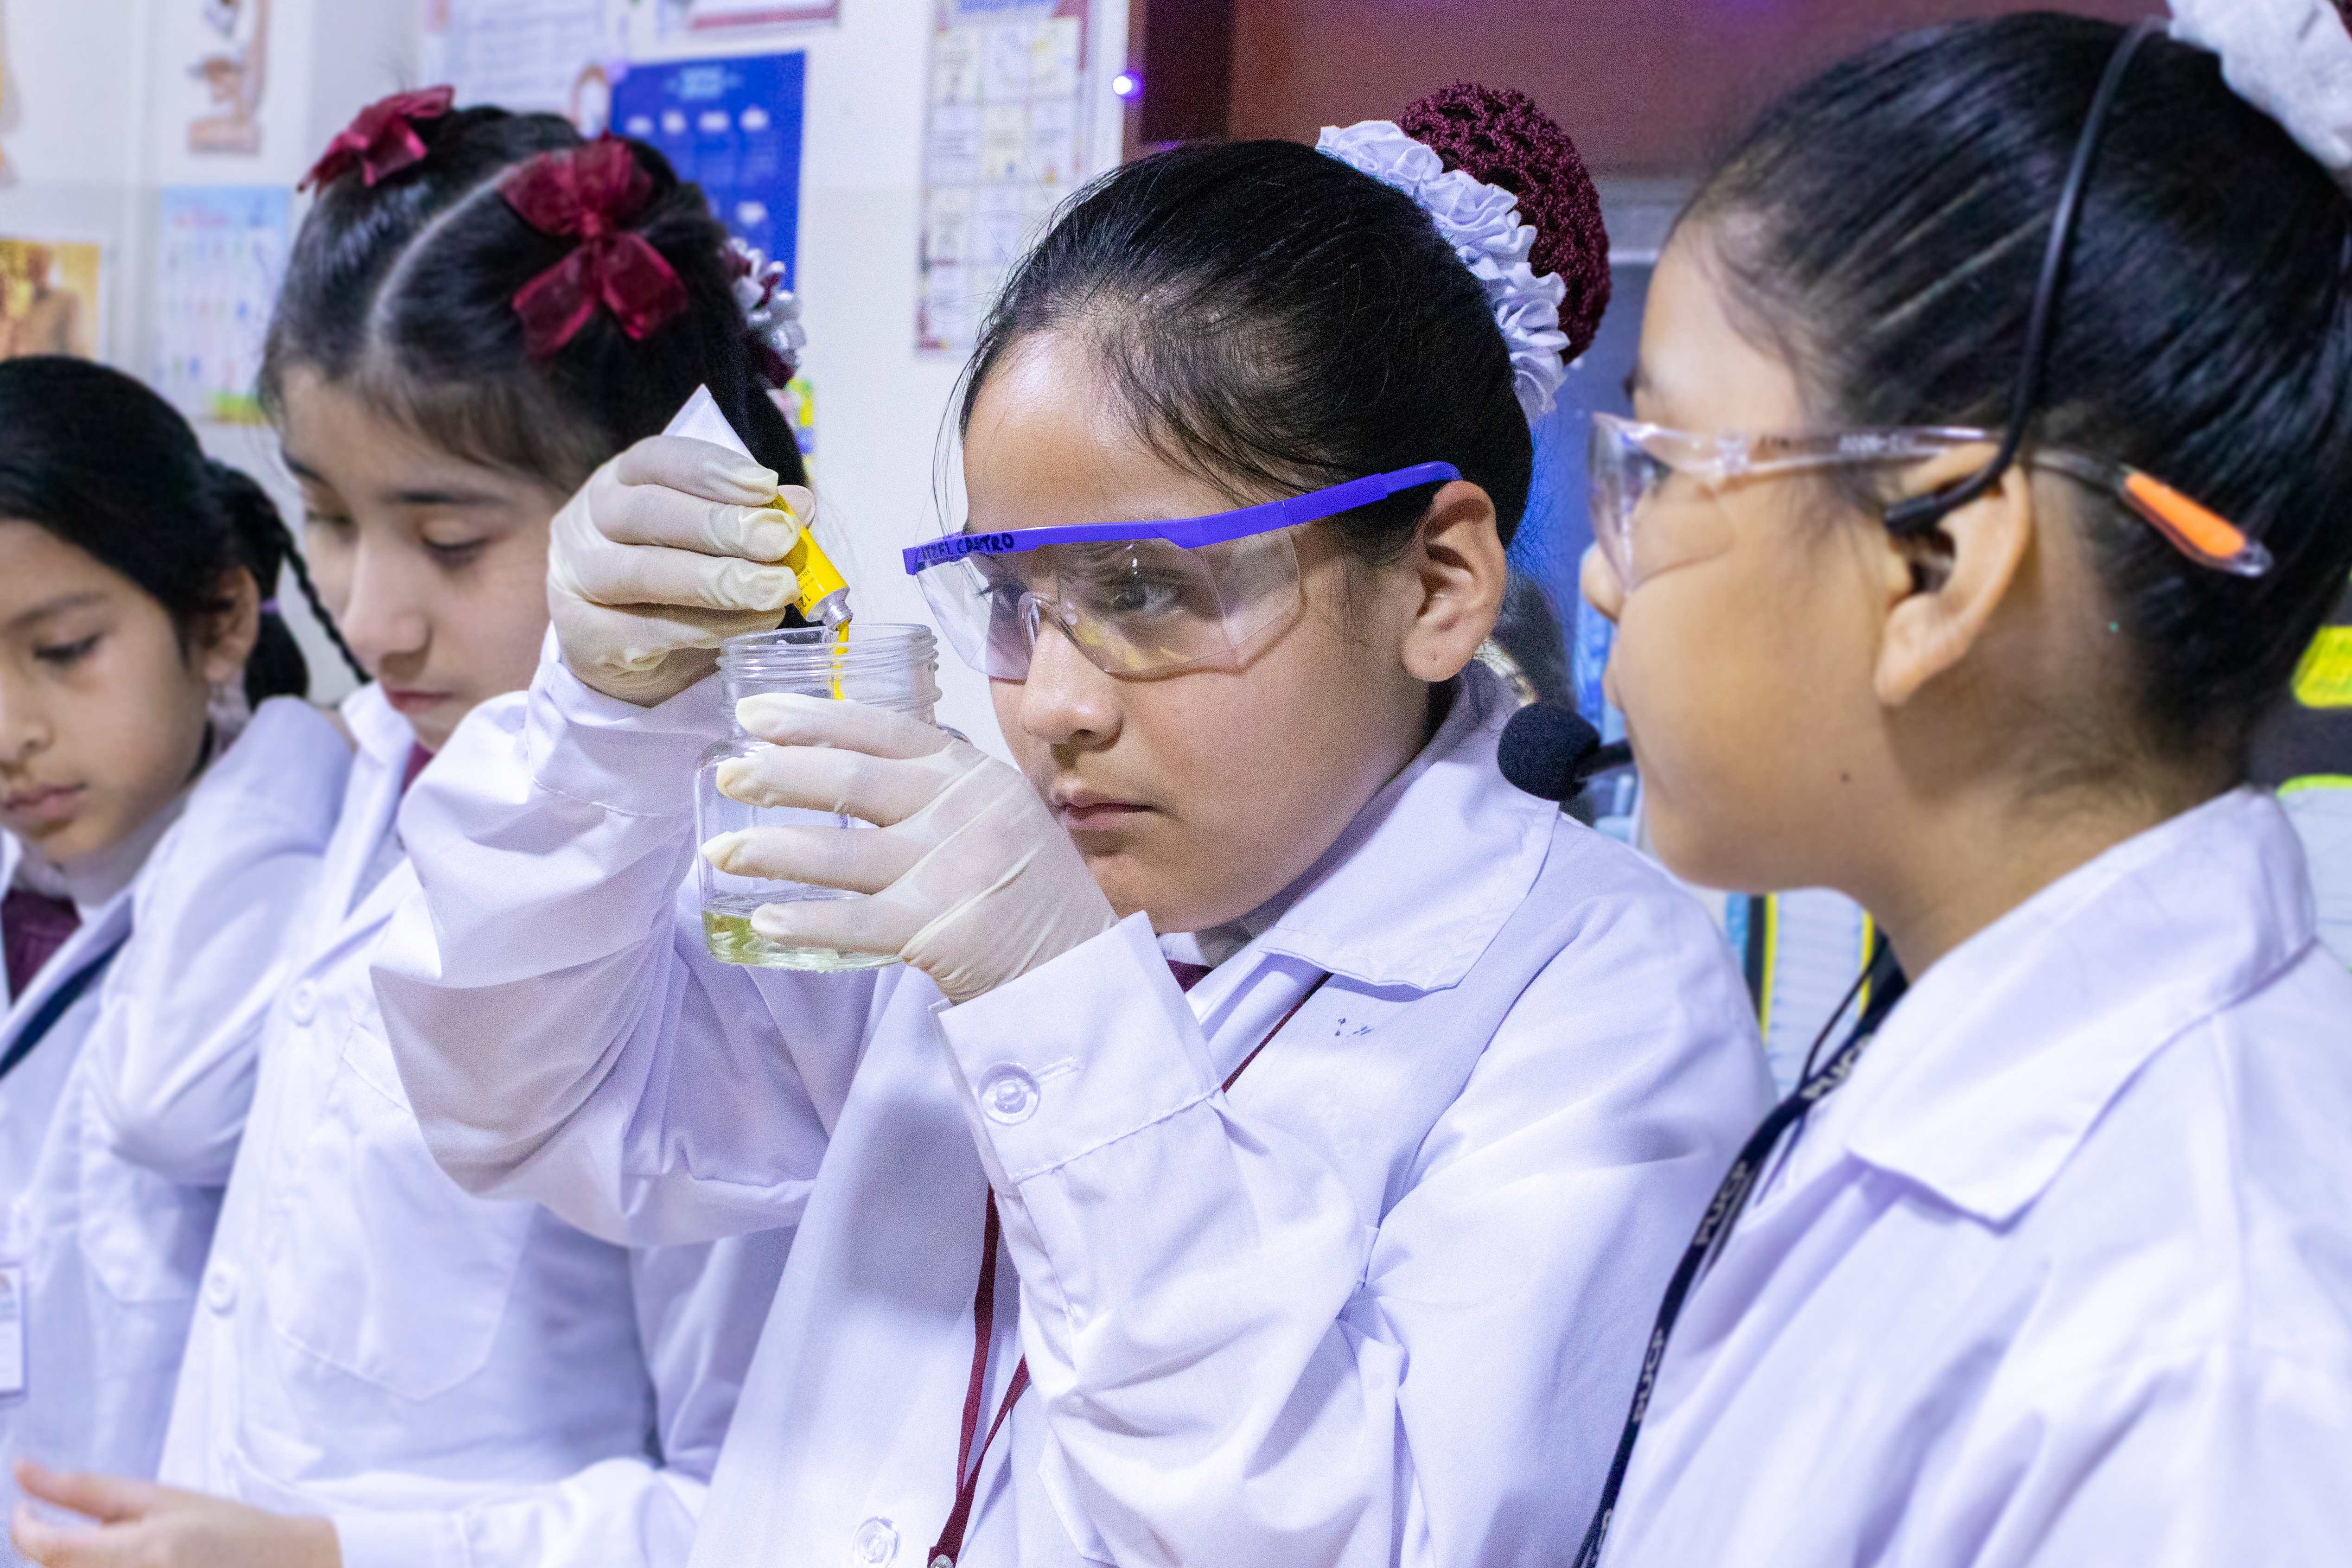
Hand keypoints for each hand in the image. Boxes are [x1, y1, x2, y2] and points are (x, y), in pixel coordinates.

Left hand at [11, 1460, 339, 1567]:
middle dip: (57, 1552)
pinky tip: (131, 1562)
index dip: (24, 1530)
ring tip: (122, 1554)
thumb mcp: (158, 1497)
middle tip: (99, 1536)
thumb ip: (84, 1490)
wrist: (282, 1564)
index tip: (23, 1513)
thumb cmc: (225, 1527)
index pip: (51, 1549)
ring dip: (77, 1565)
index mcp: (146, 1549)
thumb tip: (20, 1469)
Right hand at [548, 435, 816, 705]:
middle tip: (780, 540)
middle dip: (720, 525)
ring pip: (644, 572)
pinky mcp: (582, 638)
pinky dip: (705, 629)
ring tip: (777, 590)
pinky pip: (645, 632)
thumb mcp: (713, 541)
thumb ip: (754, 518)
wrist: (619, 653)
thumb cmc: (673, 581)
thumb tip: (802, 504)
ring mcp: (577, 580)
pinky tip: (752, 625)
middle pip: (648, 512)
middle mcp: (589, 521)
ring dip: (718, 581)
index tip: (765, 485)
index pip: (656, 459)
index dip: (710, 468)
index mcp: (620, 481)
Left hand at [701, 695, 1116, 1002]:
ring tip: (720, 852)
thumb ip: (942, 783)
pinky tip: (763, 918)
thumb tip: (865, 747)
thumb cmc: (1031, 892)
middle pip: (851, 779)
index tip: (755, 714)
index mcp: (973, 774)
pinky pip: (855, 924)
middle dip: (779, 774)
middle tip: (727, 774)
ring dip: (771, 850)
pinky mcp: (937, 929)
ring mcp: (948, 870)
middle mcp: (960, 811)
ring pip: (840, 853)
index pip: (882, 728)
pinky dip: (806, 920)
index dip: (813, 717)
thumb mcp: (1002, 813)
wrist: (1078, 967)